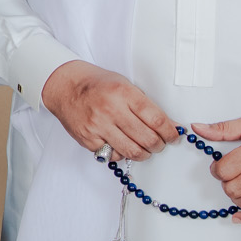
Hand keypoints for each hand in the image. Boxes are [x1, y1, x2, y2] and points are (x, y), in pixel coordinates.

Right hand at [42, 60, 177, 160]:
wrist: (65, 86)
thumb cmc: (97, 84)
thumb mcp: (125, 85)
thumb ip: (145, 105)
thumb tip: (170, 126)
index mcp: (123, 93)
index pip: (156, 120)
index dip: (170, 132)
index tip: (174, 136)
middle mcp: (110, 109)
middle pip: (147, 139)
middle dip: (159, 145)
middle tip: (160, 144)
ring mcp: (97, 126)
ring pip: (132, 151)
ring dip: (144, 153)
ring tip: (144, 148)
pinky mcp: (88, 139)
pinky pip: (113, 155)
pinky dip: (121, 154)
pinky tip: (122, 145)